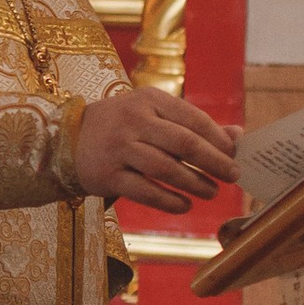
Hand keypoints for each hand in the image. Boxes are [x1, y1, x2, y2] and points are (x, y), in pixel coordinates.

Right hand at [72, 85, 240, 215]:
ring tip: (212, 192)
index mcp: (149, 99)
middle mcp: (133, 120)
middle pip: (184, 143)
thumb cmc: (121, 127)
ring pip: (166, 169)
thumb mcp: (153, 115)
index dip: (218, 139)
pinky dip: (169, 201)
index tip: (235, 155)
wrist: (66, 140)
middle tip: (233, 176)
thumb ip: (193, 124)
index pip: (193, 118)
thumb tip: (237, 135)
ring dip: (194, 183)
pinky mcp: (107, 174)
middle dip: (214, 162)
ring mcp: (118, 148)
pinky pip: (145, 191)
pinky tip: (185, 205)